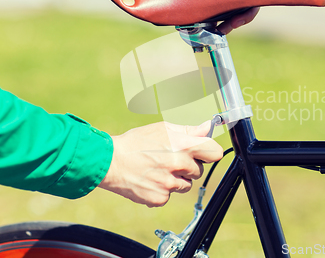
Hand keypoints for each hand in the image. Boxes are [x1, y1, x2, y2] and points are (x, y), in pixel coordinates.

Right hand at [99, 121, 222, 206]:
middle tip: (170, 159)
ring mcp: (170, 184)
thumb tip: (208, 127)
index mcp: (183, 146)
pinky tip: (150, 180)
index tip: (203, 152)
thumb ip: (189, 131)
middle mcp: (179, 166)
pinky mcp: (159, 198)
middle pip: (199, 170)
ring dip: (177, 179)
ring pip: (186, 185)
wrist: (110, 161)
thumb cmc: (136, 142)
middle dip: (188, 166)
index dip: (209, 152)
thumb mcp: (163, 129)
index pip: (214, 152)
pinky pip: (169, 196)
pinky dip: (162, 190)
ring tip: (158, 169)